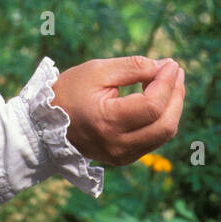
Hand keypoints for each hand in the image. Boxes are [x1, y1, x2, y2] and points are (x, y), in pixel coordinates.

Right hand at [50, 56, 184, 165]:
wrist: (43, 126)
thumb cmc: (69, 92)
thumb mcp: (97, 71)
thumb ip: (133, 67)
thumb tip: (164, 67)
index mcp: (107, 121)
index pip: (152, 106)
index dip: (167, 83)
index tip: (171, 63)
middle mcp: (117, 145)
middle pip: (166, 124)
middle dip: (177, 95)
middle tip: (176, 71)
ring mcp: (122, 156)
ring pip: (164, 134)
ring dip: (173, 106)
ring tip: (171, 81)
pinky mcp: (124, 158)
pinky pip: (154, 139)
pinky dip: (162, 118)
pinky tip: (159, 98)